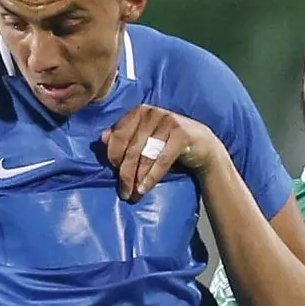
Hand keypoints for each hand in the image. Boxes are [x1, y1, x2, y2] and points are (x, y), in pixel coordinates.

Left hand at [102, 105, 221, 201]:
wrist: (202, 145)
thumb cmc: (167, 143)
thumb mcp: (144, 139)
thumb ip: (124, 137)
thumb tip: (102, 138)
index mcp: (139, 111)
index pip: (119, 135)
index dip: (113, 156)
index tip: (114, 172)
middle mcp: (152, 112)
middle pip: (131, 148)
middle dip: (125, 173)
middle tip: (124, 192)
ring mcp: (167, 120)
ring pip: (146, 154)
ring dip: (138, 178)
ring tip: (133, 194)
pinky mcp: (180, 133)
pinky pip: (161, 159)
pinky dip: (152, 177)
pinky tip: (144, 188)